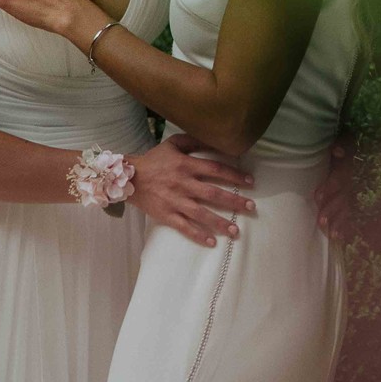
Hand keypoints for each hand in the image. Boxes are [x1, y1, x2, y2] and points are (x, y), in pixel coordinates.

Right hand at [132, 134, 256, 245]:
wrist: (128, 178)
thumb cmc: (155, 159)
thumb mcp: (174, 144)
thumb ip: (195, 140)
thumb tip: (217, 139)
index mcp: (186, 165)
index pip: (216, 170)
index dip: (235, 175)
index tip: (250, 182)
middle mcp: (183, 184)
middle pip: (213, 194)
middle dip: (234, 201)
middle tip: (251, 207)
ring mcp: (174, 201)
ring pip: (201, 214)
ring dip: (220, 223)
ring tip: (236, 231)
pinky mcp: (166, 215)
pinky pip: (184, 227)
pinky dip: (198, 235)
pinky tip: (212, 242)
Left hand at [311, 139, 360, 238]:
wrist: (352, 154)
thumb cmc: (340, 149)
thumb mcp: (343, 143)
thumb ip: (342, 145)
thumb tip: (336, 150)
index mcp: (346, 169)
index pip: (338, 180)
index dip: (329, 188)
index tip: (317, 197)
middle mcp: (350, 183)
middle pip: (341, 198)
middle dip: (331, 210)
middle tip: (321, 220)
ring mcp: (351, 194)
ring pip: (345, 209)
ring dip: (337, 221)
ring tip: (330, 233)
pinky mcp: (349, 202)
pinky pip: (348, 215)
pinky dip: (343, 227)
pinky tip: (337, 237)